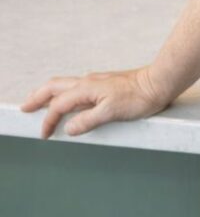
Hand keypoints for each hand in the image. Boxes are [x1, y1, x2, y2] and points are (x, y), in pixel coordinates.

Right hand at [19, 66, 169, 138]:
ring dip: (48, 93)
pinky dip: (63, 94)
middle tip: (25, 107)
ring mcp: (95, 82)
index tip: (44, 135)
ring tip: (39, 101)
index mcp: (86, 88)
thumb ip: (88, 120)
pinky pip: (76, 88)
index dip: (48, 120)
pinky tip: (67, 101)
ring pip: (64, 85)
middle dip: (37, 97)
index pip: (59, 105)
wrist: (158, 83)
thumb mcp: (111, 112)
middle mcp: (88, 82)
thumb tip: (69, 128)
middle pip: (54, 87)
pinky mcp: (104, 84)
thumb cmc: (138, 97)